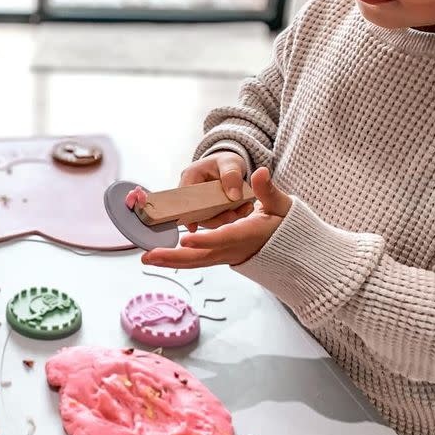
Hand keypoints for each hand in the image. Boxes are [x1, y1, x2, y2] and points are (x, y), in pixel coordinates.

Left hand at [141, 167, 291, 268]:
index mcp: (247, 235)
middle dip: (174, 258)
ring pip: (195, 261)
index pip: (224, 238)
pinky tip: (158, 257)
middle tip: (149, 256)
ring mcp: (224, 256)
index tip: (187, 239)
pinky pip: (196, 261)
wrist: (287, 247)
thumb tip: (260, 172)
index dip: (206, 240)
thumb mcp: (280, 204)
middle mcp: (232, 249)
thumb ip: (268, 190)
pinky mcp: (218, 257)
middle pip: (202, 257)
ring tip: (146, 258)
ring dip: (170, 260)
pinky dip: (177, 260)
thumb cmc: (282, 223)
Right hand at [179, 151, 252, 230]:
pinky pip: (215, 216)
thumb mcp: (230, 163)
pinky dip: (228, 216)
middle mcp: (191, 190)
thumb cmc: (226, 161)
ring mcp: (200, 201)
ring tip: (243, 210)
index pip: (183, 199)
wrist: (231, 164)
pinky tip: (242, 211)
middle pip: (195, 212)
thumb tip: (233, 196)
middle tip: (232, 216)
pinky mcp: (209, 207)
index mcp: (190, 177)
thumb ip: (231, 176)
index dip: (186, 213)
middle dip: (214, 218)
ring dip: (224, 218)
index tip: (193, 227)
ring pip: (206, 217)